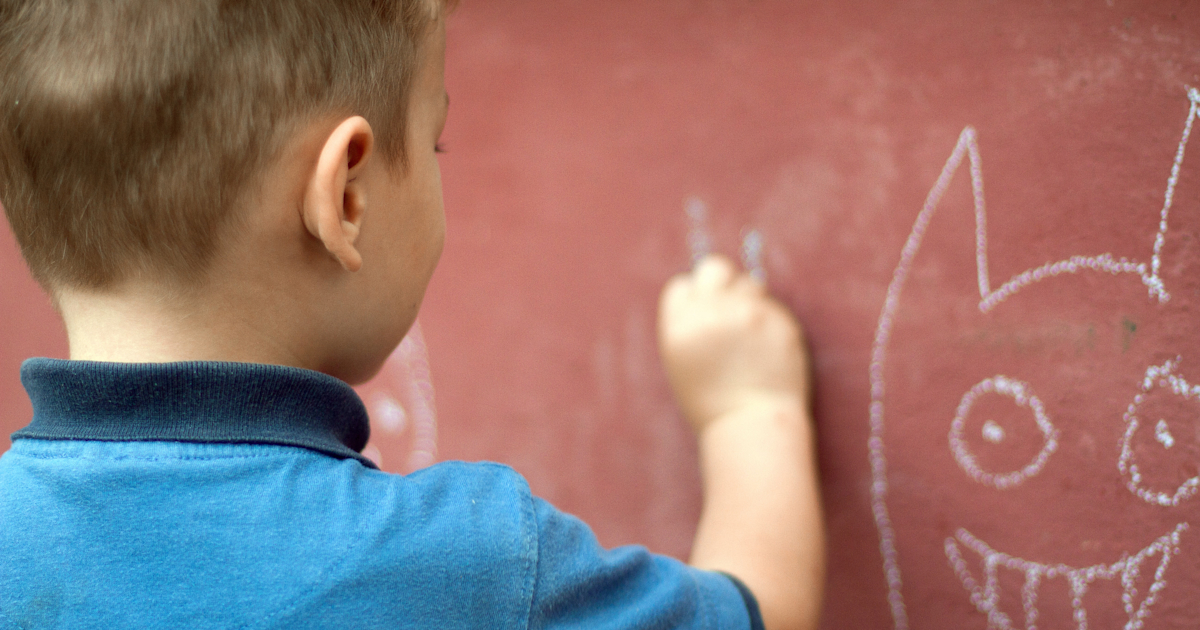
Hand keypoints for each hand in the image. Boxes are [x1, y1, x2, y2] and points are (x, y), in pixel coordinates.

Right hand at [657, 254, 808, 434]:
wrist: (751, 425)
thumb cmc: (712, 401)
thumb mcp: (682, 361)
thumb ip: (690, 323)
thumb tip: (707, 288)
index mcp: (681, 325)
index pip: (683, 285)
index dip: (693, 299)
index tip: (702, 315)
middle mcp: (714, 313)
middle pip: (714, 268)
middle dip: (720, 281)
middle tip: (727, 305)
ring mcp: (750, 314)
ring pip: (748, 283)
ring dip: (748, 300)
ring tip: (749, 335)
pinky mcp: (780, 321)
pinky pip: (772, 307)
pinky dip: (770, 322)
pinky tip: (767, 349)